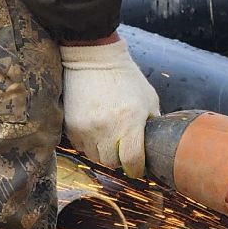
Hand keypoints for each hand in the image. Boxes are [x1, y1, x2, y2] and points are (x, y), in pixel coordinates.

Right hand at [61, 36, 160, 175]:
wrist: (93, 59)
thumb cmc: (126, 78)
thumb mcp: (148, 98)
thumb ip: (153, 123)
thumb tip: (156, 145)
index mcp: (130, 121)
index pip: (133, 161)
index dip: (137, 169)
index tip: (138, 168)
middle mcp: (106, 128)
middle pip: (112, 163)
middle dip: (119, 159)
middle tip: (123, 148)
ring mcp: (86, 128)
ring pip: (95, 157)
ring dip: (103, 152)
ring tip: (109, 135)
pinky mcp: (71, 126)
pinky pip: (81, 147)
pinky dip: (89, 143)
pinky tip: (96, 128)